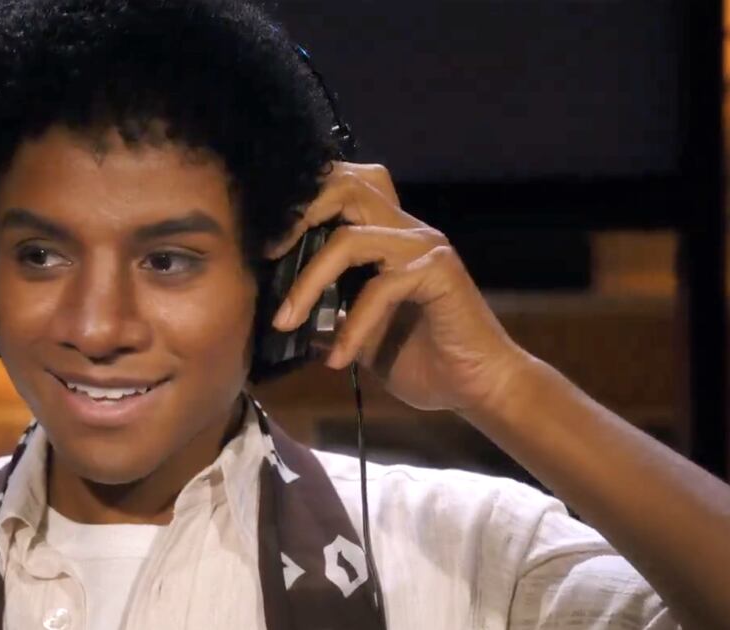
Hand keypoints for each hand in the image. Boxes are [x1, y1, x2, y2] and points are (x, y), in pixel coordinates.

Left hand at [267, 162, 527, 415]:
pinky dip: (352, 325)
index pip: (341, 189)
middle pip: (346, 185)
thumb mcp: (356, 335)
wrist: (477, 386)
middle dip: (300, 213)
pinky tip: (337, 358)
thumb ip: (326, 314)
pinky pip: (380, 286)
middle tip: (267, 254)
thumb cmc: (421, 359)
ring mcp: (424, 246)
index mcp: (385, 236)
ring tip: (284, 321)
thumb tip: (279, 314)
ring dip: (308, 282)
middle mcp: (404, 229)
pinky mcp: (438, 271)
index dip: (301, 202)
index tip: (261, 241)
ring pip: (349, 238)